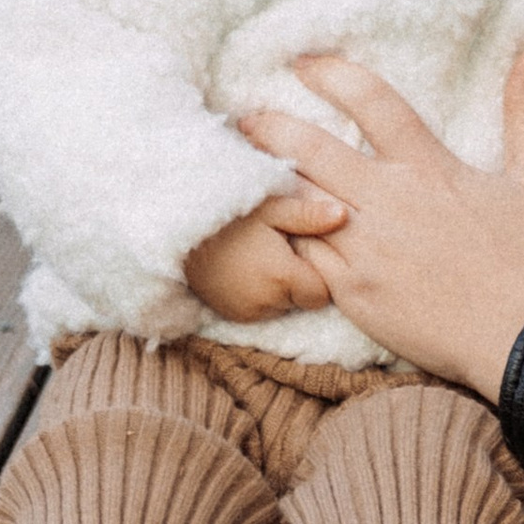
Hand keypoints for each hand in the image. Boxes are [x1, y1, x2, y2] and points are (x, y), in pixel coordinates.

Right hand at [182, 196, 341, 322]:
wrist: (179, 230)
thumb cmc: (230, 213)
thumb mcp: (272, 207)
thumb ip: (309, 215)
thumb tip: (344, 215)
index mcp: (283, 277)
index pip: (321, 292)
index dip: (318, 273)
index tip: (301, 250)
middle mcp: (267, 303)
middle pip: (303, 301)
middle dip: (299, 280)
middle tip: (279, 250)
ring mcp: (247, 313)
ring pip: (283, 307)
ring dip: (280, 289)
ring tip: (261, 258)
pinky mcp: (232, 316)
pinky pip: (261, 311)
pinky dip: (260, 296)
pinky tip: (248, 271)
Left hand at [235, 37, 523, 397]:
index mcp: (430, 168)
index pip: (370, 101)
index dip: (331, 74)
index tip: (303, 64)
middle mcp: (390, 202)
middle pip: (310, 150)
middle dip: (269, 128)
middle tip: (244, 118)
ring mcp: (366, 249)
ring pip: (297, 203)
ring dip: (268, 183)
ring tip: (244, 170)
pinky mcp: (353, 292)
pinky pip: (303, 255)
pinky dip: (286, 238)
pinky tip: (271, 228)